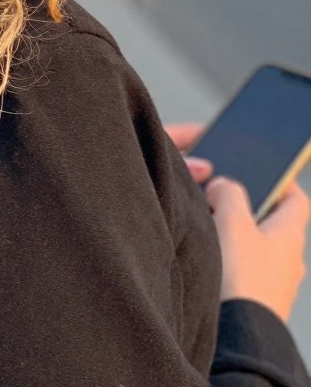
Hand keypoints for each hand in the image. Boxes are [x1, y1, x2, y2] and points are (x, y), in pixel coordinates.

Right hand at [165, 121, 309, 324]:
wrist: (239, 337)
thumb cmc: (242, 278)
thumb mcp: (232, 221)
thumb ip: (229, 193)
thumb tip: (225, 186)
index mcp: (290, 234)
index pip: (296, 198)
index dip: (279, 179)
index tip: (258, 168)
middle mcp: (289, 258)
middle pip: (272, 219)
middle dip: (247, 204)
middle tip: (220, 194)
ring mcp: (275, 279)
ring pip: (257, 243)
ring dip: (236, 230)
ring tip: (210, 223)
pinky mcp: (257, 296)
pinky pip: (247, 266)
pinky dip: (231, 254)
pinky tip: (211, 254)